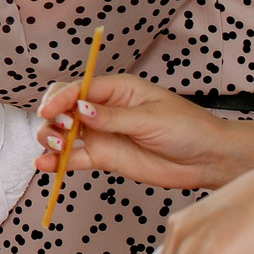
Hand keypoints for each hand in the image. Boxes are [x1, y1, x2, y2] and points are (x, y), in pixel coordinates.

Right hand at [34, 72, 253, 191]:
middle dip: (53, 117)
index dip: (59, 98)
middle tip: (61, 132)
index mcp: (117, 89)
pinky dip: (57, 161)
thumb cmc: (188, 128)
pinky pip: (74, 158)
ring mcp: (102, 134)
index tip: (49, 111)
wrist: (208, 159)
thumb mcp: (151, 118)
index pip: (78, 88)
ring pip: (63, 133)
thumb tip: (80, 109)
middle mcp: (103, 110)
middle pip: (63, 108)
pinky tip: (45, 165)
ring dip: (51, 139)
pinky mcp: (104, 158)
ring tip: (57, 148)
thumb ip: (113, 117)